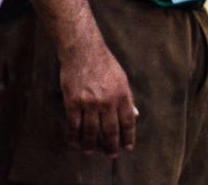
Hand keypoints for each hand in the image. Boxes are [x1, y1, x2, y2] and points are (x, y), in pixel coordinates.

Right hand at [58, 42, 136, 157]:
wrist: (83, 51)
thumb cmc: (105, 64)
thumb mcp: (122, 79)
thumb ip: (128, 98)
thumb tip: (135, 115)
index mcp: (122, 94)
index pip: (128, 121)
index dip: (128, 136)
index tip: (128, 147)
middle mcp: (107, 101)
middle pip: (110, 130)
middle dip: (111, 146)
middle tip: (111, 155)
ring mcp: (89, 103)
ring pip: (91, 131)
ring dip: (91, 145)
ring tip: (91, 152)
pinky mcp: (73, 102)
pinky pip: (73, 125)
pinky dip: (74, 137)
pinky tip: (75, 143)